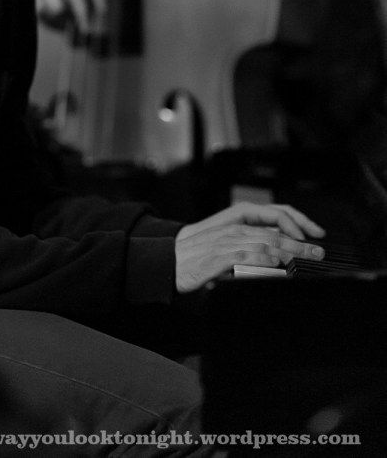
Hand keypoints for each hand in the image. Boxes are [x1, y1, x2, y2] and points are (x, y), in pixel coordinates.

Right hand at [174, 202, 325, 291]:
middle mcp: (233, 230)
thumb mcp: (223, 249)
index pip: (273, 220)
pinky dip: (264, 259)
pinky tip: (277, 265)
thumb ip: (247, 251)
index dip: (296, 226)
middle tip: (319, 251)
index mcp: (236, 224)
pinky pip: (246, 255)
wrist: (167, 261)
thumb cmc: (194, 257)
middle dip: (300, 242)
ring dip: (288, 252)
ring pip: (264, 243)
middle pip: (274, 232)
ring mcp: (225, 242)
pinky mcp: (217, 257)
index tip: (314, 237)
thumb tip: (275, 262)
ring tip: (305, 260)